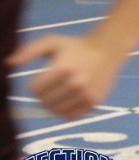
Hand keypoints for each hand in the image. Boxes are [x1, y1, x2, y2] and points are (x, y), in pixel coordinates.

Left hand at [7, 35, 122, 119]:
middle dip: (43, 95)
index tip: (43, 77)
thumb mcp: (52, 42)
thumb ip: (29, 51)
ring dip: (53, 104)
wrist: (107, 50)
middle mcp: (76, 83)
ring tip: (59, 92)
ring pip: (56, 111)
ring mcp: (86, 94)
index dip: (35, 84)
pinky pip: (70, 116)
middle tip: (51, 86)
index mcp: (63, 68)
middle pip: (44, 102)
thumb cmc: (75, 46)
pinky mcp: (94, 102)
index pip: (35, 89)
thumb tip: (8, 63)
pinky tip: (68, 99)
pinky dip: (65, 111)